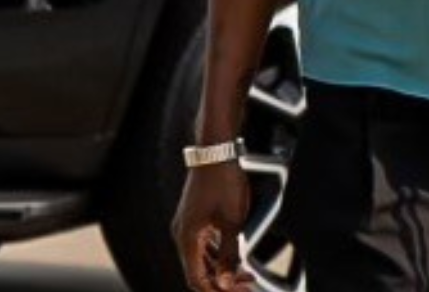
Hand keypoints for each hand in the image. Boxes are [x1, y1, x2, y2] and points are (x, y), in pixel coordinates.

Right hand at [171, 162, 253, 291]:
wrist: (215, 151)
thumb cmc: (223, 182)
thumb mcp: (232, 221)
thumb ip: (229, 254)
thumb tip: (225, 281)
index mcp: (187, 239)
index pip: (196, 280)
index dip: (216, 291)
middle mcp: (182, 234)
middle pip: (199, 271)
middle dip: (222, 282)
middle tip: (246, 286)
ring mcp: (187, 225)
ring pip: (201, 258)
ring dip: (221, 269)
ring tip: (244, 275)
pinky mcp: (194, 217)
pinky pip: (203, 245)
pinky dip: (217, 255)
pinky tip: (234, 257)